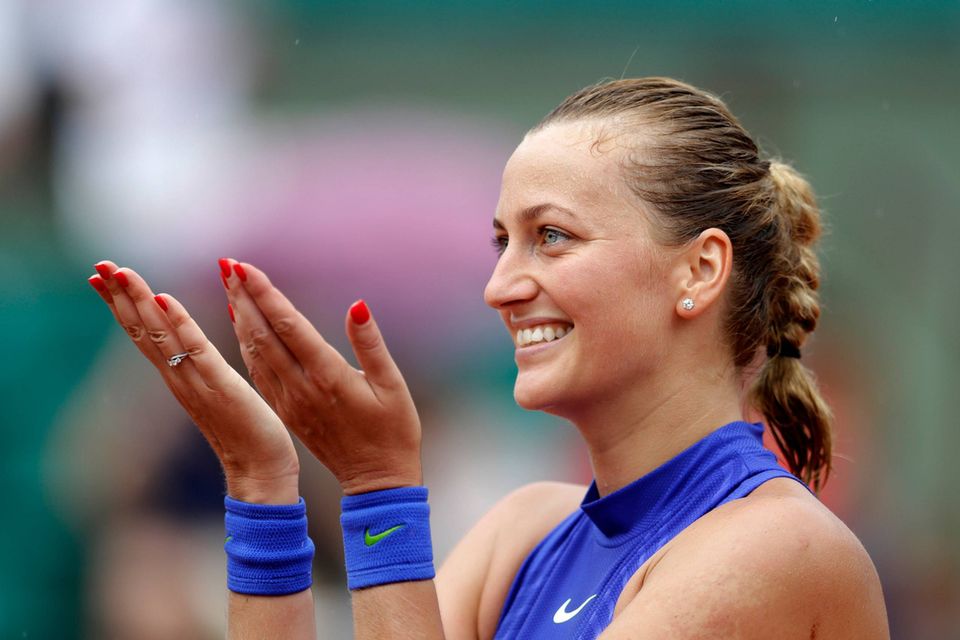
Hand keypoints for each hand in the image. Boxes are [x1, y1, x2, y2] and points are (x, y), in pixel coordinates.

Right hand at [87, 261, 300, 503]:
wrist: (259, 472)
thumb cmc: (243, 433)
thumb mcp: (215, 390)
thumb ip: (199, 366)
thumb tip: (186, 342)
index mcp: (178, 377)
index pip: (143, 334)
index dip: (122, 304)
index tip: (101, 276)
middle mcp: (179, 378)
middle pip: (142, 331)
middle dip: (120, 297)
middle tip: (98, 264)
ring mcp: (196, 382)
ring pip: (161, 336)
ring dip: (141, 303)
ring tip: (121, 272)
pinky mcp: (220, 386)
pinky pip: (196, 351)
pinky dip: (180, 325)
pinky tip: (166, 300)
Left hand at [219, 259, 421, 494]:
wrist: (376, 481)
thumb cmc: (394, 431)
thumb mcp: (392, 385)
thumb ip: (371, 344)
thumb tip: (356, 306)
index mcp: (327, 377)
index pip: (288, 326)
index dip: (265, 294)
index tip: (245, 267)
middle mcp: (301, 387)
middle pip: (263, 334)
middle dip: (244, 296)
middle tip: (227, 264)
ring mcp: (289, 401)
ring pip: (255, 351)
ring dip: (240, 316)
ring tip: (228, 285)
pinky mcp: (286, 411)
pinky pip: (258, 371)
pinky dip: (245, 344)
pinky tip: (240, 324)